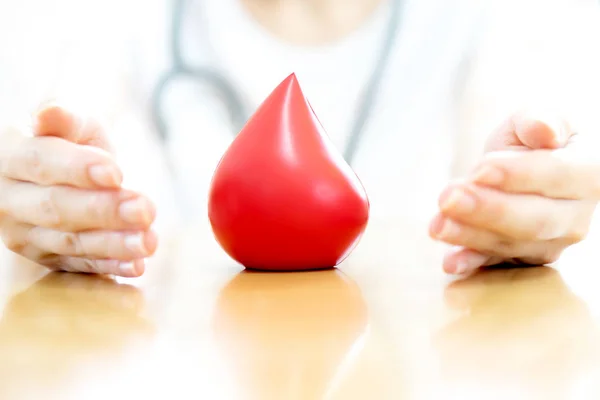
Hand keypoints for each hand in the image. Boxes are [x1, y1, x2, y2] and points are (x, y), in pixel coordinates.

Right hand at [0, 105, 156, 276]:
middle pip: (56, 207)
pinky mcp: (46, 258)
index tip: (116, 174)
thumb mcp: (73, 125)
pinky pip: (79, 265)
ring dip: (112, 244)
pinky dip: (109, 267)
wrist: (66, 176)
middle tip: (145, 210)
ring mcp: (23, 234)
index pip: (40, 162)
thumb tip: (48, 114)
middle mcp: (7, 200)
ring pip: (69, 241)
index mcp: (8, 157)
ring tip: (148, 241)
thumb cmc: (71, 143)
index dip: (77, 168)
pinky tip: (136, 266)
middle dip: (103, 210)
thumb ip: (65, 119)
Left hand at [429, 112, 598, 274]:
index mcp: (590, 173)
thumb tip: (545, 130)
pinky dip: (473, 263)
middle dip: (487, 211)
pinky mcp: (523, 258)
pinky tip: (450, 262)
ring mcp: (552, 242)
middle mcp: (576, 216)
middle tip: (447, 199)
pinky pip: (497, 264)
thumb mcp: (531, 120)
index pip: (557, 175)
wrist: (518, 169)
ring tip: (437, 224)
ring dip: (471, 236)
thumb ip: (538, 120)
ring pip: (512, 243)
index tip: (479, 169)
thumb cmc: (529, 140)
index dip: (518, 174)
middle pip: (534, 220)